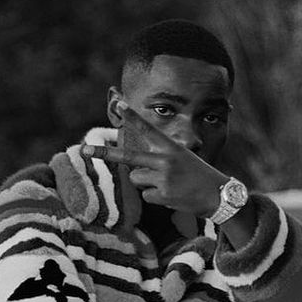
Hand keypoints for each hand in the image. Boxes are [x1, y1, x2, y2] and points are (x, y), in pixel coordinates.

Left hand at [81, 102, 226, 216]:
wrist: (218, 194)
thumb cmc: (197, 175)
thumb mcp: (181, 158)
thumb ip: (157, 157)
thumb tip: (131, 166)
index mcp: (171, 147)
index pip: (148, 129)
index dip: (133, 117)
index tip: (119, 103)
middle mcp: (166, 160)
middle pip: (128, 157)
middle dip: (103, 154)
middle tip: (83, 150)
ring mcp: (164, 178)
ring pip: (136, 179)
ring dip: (146, 183)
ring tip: (167, 184)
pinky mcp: (163, 195)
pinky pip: (146, 196)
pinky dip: (156, 197)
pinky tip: (173, 196)